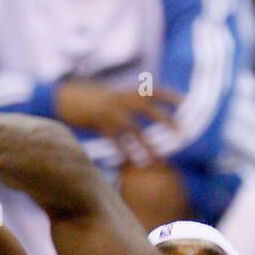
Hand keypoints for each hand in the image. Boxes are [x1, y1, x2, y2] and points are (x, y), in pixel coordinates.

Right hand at [55, 79, 181, 164]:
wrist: (68, 96)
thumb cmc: (94, 98)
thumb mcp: (115, 94)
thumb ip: (132, 101)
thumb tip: (150, 110)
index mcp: (128, 91)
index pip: (155, 90)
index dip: (172, 96)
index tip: (187, 103)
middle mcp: (122, 99)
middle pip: (149, 109)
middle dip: (167, 121)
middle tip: (182, 134)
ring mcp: (111, 111)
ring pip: (134, 130)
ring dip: (149, 146)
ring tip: (160, 161)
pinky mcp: (99, 123)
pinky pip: (116, 141)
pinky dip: (126, 153)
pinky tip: (134, 163)